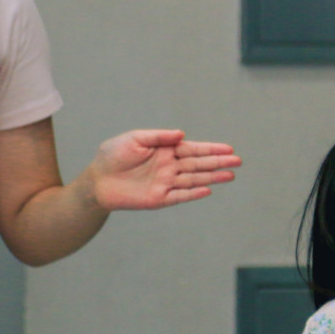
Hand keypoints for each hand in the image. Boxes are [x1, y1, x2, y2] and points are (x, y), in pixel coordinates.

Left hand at [87, 130, 238, 210]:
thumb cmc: (113, 155)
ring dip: (212, 177)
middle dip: (218, 163)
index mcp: (165, 151)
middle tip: (238, 161)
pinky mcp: (159, 199)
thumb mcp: (135, 138)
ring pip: (194, 179)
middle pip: (199, 164)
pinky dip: (193, 193)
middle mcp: (169, 167)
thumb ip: (159, 137)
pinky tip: (207, 189)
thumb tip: (182, 134)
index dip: (211, 149)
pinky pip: (180, 196)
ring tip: (230, 176)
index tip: (228, 149)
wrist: (97, 180)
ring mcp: (166, 183)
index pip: (193, 149)